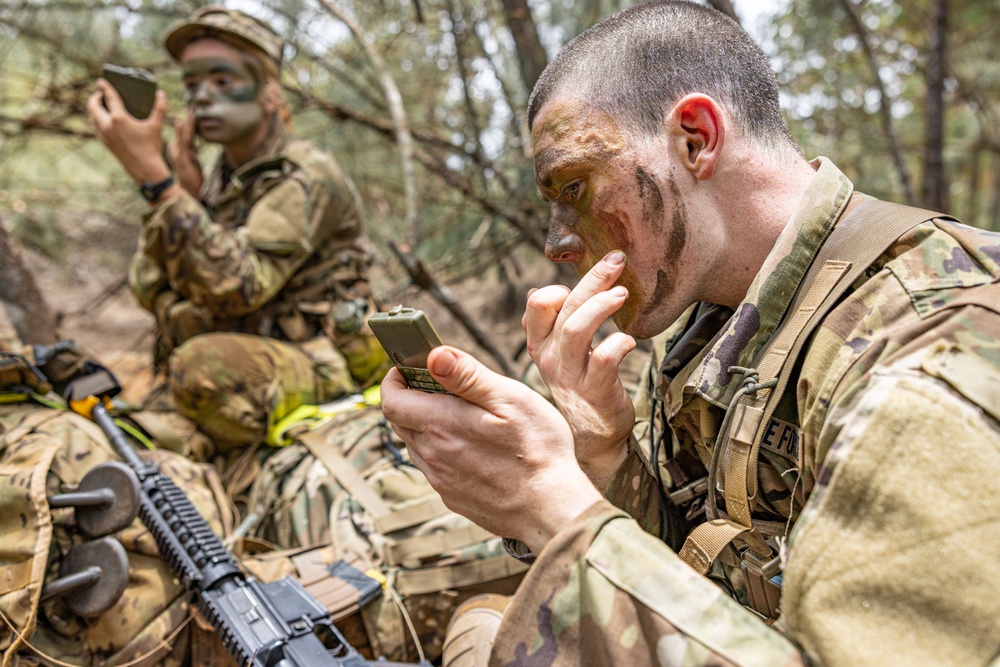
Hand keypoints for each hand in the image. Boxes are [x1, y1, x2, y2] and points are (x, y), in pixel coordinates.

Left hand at [87, 80, 170, 185]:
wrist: (145, 168)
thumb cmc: (151, 147)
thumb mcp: (157, 126)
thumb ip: (160, 108)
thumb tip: (161, 94)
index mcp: (119, 118)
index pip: (108, 97)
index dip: (104, 87)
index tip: (101, 81)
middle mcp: (107, 125)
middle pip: (93, 106)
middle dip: (95, 98)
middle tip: (100, 94)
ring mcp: (104, 135)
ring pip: (92, 117)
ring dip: (93, 109)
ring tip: (100, 104)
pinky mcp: (105, 142)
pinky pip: (95, 127)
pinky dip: (96, 120)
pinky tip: (103, 119)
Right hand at [167, 110, 203, 196]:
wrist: (189, 192)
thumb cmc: (190, 178)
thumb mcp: (191, 162)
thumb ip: (190, 153)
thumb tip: (191, 146)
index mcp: (179, 148)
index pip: (186, 132)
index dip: (189, 121)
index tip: (194, 109)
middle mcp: (177, 149)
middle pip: (185, 131)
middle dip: (190, 118)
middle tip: (194, 104)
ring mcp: (178, 153)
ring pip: (185, 135)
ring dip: (188, 121)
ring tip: (191, 109)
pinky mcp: (181, 159)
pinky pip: (182, 144)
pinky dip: (181, 133)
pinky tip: (180, 123)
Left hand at [381, 346, 603, 554]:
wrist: (551, 509)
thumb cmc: (538, 449)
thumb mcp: (509, 399)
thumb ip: (467, 375)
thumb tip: (434, 355)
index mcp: (441, 424)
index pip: (391, 401)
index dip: (393, 381)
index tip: (407, 369)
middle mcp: (432, 454)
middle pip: (400, 422)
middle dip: (411, 399)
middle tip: (439, 386)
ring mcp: (441, 479)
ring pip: (416, 445)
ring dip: (426, 426)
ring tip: (460, 417)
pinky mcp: (453, 497)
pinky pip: (434, 468)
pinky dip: (442, 451)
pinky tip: (473, 448)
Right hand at [523, 250, 635, 487]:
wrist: (594, 436)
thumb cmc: (583, 385)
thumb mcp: (562, 354)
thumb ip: (557, 323)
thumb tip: (540, 289)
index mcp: (541, 344)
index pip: (537, 304)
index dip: (561, 284)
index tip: (589, 278)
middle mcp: (549, 358)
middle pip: (562, 307)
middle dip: (591, 279)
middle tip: (617, 261)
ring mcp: (570, 376)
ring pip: (577, 329)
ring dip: (602, 306)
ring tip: (623, 293)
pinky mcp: (594, 391)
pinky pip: (604, 359)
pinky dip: (619, 343)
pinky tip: (631, 340)